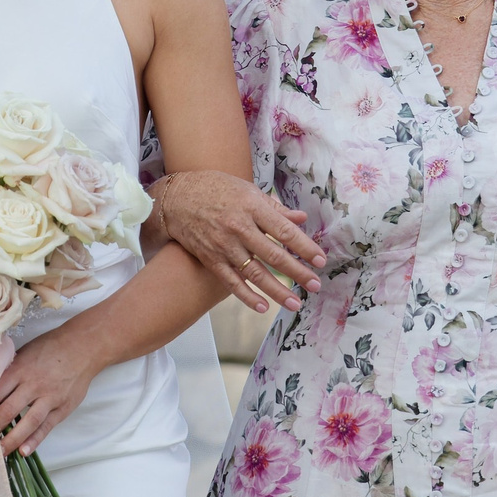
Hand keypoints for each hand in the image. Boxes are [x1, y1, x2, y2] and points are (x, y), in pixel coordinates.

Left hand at [0, 331, 98, 456]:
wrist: (83, 346)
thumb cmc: (50, 347)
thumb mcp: (24, 353)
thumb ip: (7, 372)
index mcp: (19, 369)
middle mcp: (33, 384)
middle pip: (7, 409)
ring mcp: (49, 397)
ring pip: (27, 422)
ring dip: (10, 440)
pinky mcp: (62, 407)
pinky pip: (46, 426)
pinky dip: (35, 440)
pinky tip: (23, 452)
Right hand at [150, 170, 323, 312]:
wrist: (176, 198)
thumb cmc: (216, 190)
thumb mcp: (247, 191)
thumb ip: (275, 208)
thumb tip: (301, 218)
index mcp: (252, 207)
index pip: (285, 230)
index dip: (304, 247)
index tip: (320, 260)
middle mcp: (239, 227)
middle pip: (274, 255)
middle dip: (297, 272)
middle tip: (315, 285)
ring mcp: (224, 245)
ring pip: (255, 273)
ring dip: (277, 291)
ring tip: (295, 303)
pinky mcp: (211, 258)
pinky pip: (231, 282)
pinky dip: (247, 296)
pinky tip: (262, 307)